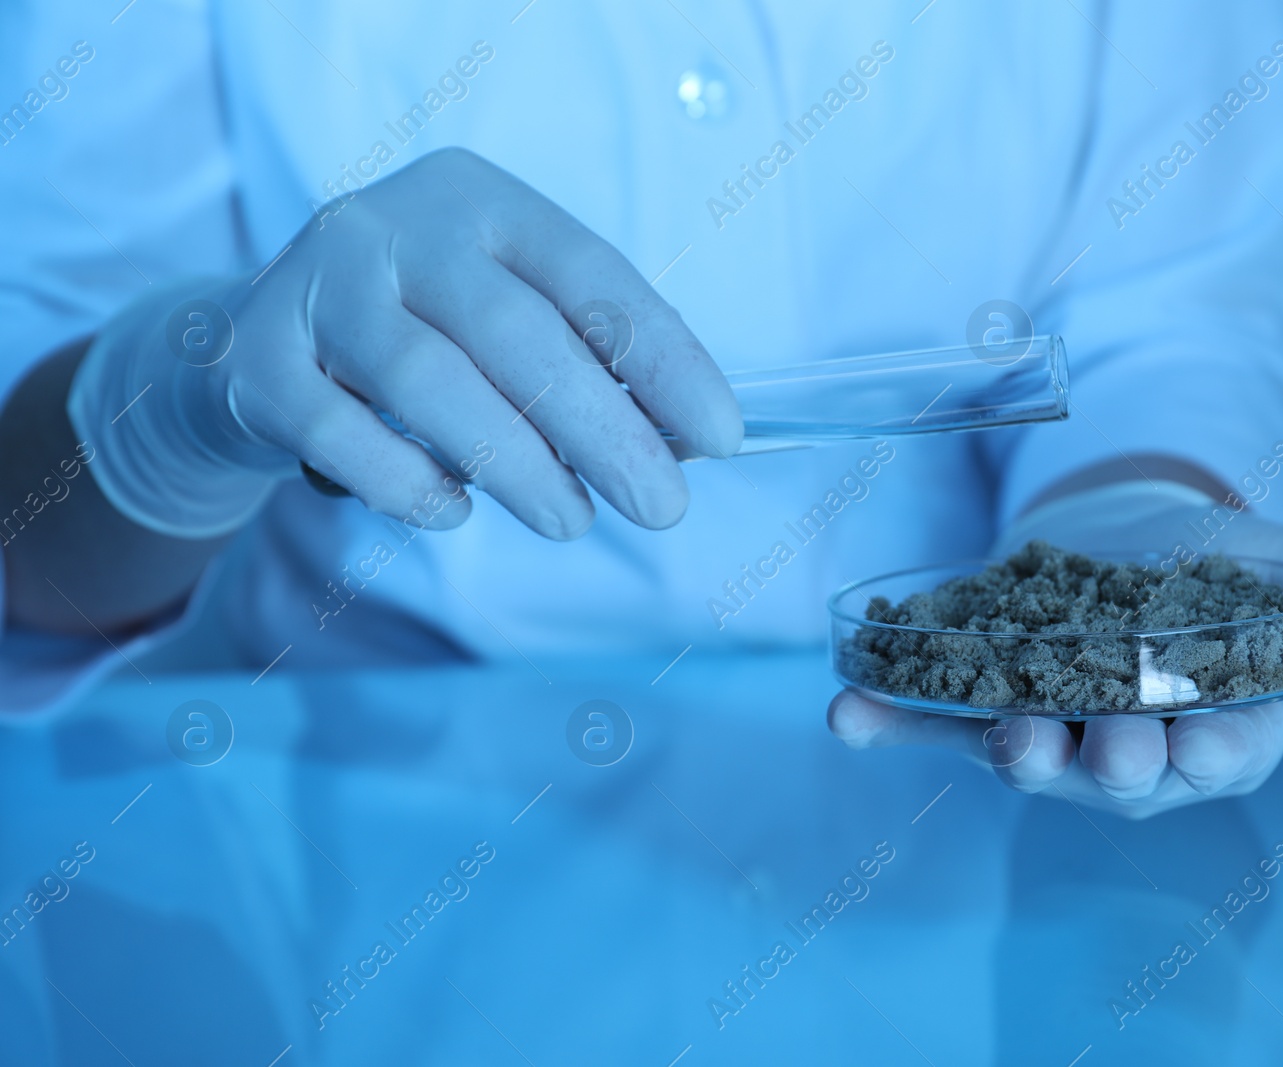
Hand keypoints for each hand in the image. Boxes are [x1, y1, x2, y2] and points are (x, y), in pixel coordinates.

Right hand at [70, 147, 741, 538]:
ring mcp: (317, 286)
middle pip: (516, 333)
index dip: (663, 357)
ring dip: (516, 463)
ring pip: (429, 379)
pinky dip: (407, 482)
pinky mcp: (256, 360)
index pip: (591, 275)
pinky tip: (456, 512)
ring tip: (570, 522)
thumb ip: (583, 361)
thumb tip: (682, 444)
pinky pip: (337, 430)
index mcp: (482, 202)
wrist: (257, 339)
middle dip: (603, 431)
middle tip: (662, 509)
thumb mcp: (504, 316)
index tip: (721, 437)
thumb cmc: (421, 335)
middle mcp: (396, 227)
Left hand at [827, 486, 1282, 818]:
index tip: (1204, 738)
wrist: (1128, 532)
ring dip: (1009, 751)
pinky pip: (934, 723)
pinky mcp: (982, 704)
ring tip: (997, 735)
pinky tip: (848, 714)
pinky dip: (891, 724)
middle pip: (1125, 771)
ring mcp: (1053, 729)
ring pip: (1032, 756)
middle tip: (1105, 747)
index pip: (1227, 754)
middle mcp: (1131, 748)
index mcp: (1218, 728)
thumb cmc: (1220, 563)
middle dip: (1115, 762)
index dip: (1218, 751)